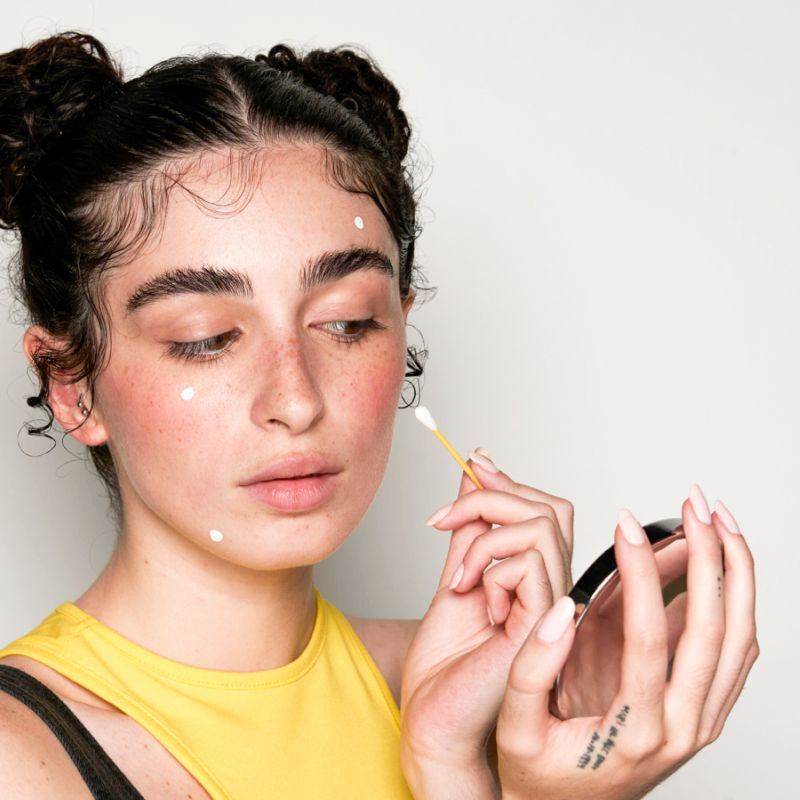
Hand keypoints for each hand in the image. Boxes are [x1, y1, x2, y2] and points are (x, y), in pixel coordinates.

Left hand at [400, 449, 573, 791]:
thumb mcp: (455, 573)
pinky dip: (490, 569)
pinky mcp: (546, 623)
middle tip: (443, 519)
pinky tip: (476, 601)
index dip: (507, 480)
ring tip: (460, 578)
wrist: (432, 718)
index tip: (473, 463)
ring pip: (541, 526)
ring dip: (484, 539)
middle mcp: (551, 588)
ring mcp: (552, 605)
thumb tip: (475, 470)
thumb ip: (470, 527)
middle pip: (548, 507)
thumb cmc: (445, 663)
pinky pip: (532, 562)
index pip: (544, 508)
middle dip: (489, 497)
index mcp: (534, 576)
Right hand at [494, 490, 758, 799]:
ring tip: (719, 519)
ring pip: (740, 639)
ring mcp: (702, 723)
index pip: (649, 637)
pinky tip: (723, 564)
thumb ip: (532, 669)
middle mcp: (682, 729)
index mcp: (635, 730)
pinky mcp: (705, 713)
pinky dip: (738, 602)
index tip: (624, 523)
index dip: (638, 572)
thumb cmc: (542, 772)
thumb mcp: (516, 727)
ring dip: (736, 573)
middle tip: (693, 504)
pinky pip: (738, 653)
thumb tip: (560, 611)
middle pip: (714, 631)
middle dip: (707, 556)